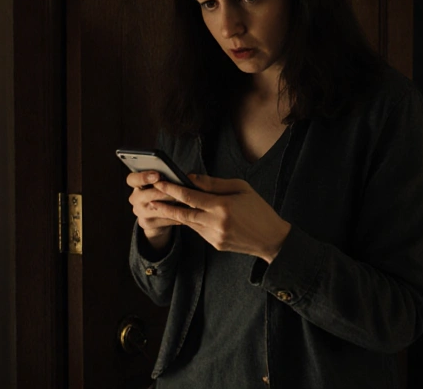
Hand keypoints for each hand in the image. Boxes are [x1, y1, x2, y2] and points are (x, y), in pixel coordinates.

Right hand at [126, 170, 184, 251]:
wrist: (156, 217)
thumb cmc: (161, 194)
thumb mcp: (161, 185)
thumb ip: (167, 179)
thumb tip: (184, 177)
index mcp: (136, 185)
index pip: (132, 179)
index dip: (143, 177)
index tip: (157, 176)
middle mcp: (135, 198)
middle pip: (144, 195)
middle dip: (162, 193)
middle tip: (176, 191)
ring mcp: (139, 212)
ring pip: (155, 208)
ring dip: (170, 205)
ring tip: (184, 202)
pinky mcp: (146, 223)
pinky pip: (162, 219)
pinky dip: (175, 216)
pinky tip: (185, 212)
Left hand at [151, 174, 290, 262]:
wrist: (271, 239)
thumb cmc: (258, 209)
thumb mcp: (241, 188)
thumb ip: (214, 184)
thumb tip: (191, 178)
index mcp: (223, 206)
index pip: (191, 196)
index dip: (173, 189)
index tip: (160, 182)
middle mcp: (216, 223)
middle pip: (183, 213)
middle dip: (166, 205)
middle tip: (150, 197)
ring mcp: (215, 236)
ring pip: (189, 223)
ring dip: (176, 214)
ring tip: (162, 204)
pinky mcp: (215, 245)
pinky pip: (198, 231)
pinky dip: (191, 222)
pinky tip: (185, 214)